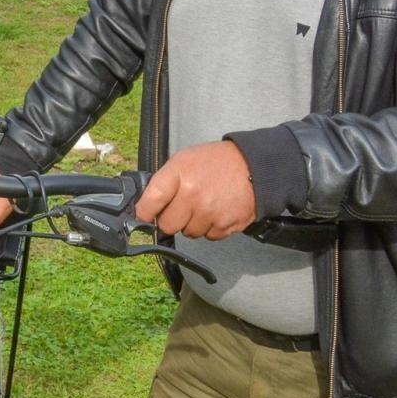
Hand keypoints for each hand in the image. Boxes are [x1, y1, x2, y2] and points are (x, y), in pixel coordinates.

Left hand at [133, 141, 255, 239]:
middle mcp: (192, 196)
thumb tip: (145, 205)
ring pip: (188, 233)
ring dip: (192, 224)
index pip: (150, 202)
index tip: (143, 216)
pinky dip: (210, 228)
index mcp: (179, 175)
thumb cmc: (214, 163)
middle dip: (170, 219)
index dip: (143, 213)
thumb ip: (164, 182)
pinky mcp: (225, 226)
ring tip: (203, 205)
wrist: (253, 167)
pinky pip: (208, 236)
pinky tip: (217, 211)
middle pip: (167, 225)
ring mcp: (209, 213)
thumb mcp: (183, 161)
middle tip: (180, 208)